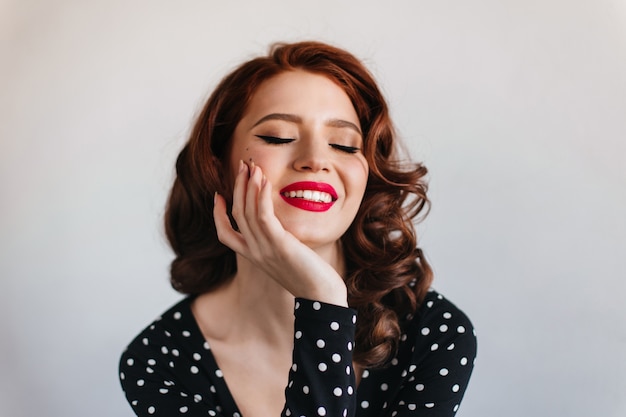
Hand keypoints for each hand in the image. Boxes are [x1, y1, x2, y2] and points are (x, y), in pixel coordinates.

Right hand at [213, 160, 347, 305]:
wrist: (321, 296)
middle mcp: (254, 252)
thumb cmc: (310, 277)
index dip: (218, 213)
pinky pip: (263, 216)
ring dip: (248, 186)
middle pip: (236, 213)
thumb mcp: (287, 257)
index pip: (225, 233)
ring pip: (246, 211)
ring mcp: (264, 249)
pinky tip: (264, 182)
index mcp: (253, 256)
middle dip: (238, 187)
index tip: (219, 194)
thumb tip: (283, 228)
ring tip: (252, 166)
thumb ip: (279, 242)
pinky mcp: (279, 244)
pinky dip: (261, 197)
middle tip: (242, 165)